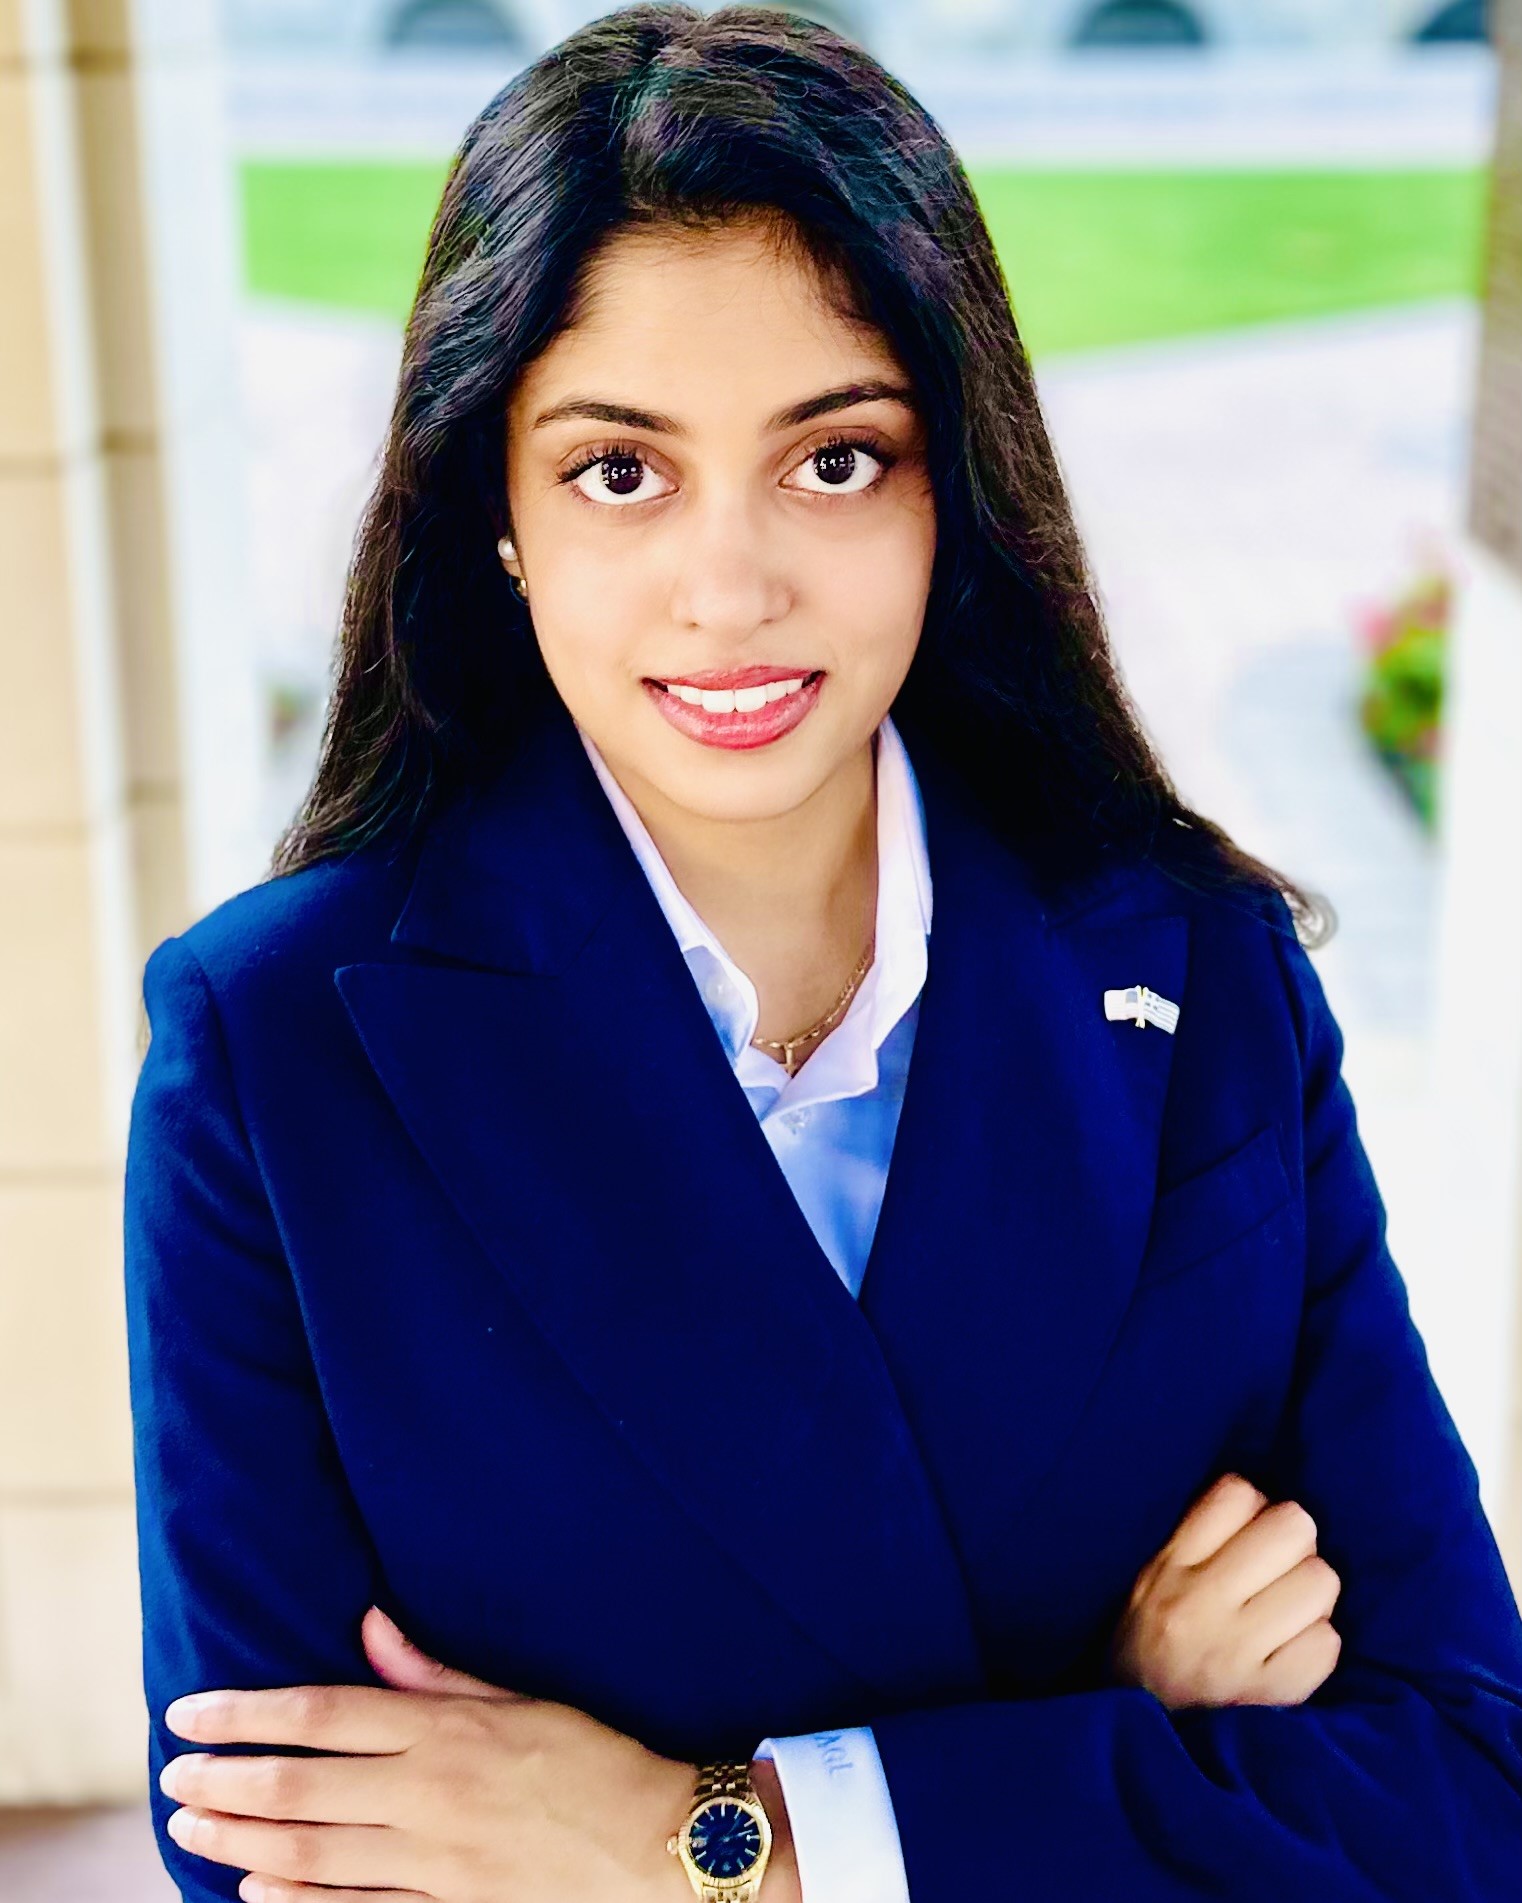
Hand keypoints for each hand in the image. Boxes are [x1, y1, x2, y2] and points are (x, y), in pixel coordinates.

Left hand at [157, 1604, 698, 1901]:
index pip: (320, 1715)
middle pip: (298, 1789)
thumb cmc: (594, 1761)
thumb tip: (369, 1627)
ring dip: (238, 1845)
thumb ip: (435, 1674)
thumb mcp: (522, 1699)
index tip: (190, 1712)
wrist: (659, 1847)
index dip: (246, 1714)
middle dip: (223, 1783)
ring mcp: (433, 1863)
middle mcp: (427, 1795)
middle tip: (174, 1779)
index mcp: (446, 1731)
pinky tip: (255, 1894)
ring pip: (309, 1857)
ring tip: (191, 1832)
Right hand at [1108, 1472, 1342, 1708]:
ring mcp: (1239, 1652)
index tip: (1249, 1534)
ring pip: (1321, 1582)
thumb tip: (1261, 1502)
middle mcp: (1202, 1604)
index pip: (1238, 1493)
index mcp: (1169, 1567)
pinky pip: (1327, 1644)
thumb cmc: (1147, 1649)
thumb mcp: (1148, 1582)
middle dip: (1295, 1545)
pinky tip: (1289, 1654)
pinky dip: (1316, 1646)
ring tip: (1285, 1616)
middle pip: (1294, 1527)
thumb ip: (1196, 1539)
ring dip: (1310, 1597)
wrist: (1135, 1742)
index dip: (1257, 1507)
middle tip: (1278, 1573)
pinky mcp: (1271, 1695)